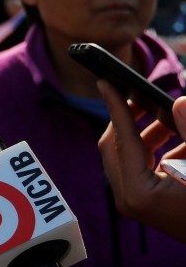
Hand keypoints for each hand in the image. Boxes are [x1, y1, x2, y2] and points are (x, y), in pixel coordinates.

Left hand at [98, 81, 185, 241]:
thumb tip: (179, 102)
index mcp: (139, 192)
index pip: (122, 139)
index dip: (116, 106)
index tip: (105, 81)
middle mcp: (129, 198)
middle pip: (116, 145)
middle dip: (128, 117)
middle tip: (140, 94)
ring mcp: (134, 201)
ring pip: (130, 153)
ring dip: (148, 131)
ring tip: (165, 112)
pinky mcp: (145, 200)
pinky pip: (142, 164)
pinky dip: (158, 147)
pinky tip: (177, 133)